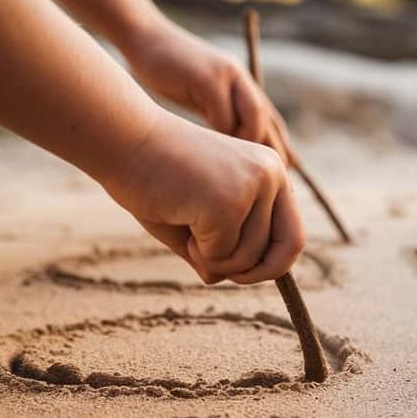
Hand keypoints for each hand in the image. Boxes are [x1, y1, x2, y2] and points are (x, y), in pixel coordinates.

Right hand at [105, 112, 304, 284]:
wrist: (121, 139)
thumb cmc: (153, 176)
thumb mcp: (196, 212)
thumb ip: (218, 244)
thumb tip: (222, 278)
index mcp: (271, 171)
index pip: (294, 235)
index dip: (272, 265)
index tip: (239, 273)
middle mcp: (271, 174)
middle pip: (286, 249)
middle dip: (250, 271)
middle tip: (209, 263)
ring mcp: (252, 186)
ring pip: (249, 257)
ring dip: (213, 260)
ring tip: (185, 229)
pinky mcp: (228, 202)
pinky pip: (219, 256)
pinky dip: (194, 252)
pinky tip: (177, 219)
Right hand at [124, 19, 292, 161]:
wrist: (144, 37)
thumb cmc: (169, 71)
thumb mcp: (200, 96)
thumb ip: (219, 115)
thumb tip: (234, 151)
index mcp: (242, 85)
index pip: (270, 120)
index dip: (280, 148)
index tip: (284, 176)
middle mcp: (241, 79)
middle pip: (268, 121)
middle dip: (271, 152)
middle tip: (263, 182)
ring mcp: (227, 76)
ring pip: (253, 118)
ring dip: (245, 145)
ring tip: (234, 168)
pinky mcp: (208, 78)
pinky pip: (223, 116)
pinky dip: (220, 138)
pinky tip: (210, 154)